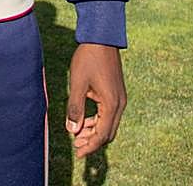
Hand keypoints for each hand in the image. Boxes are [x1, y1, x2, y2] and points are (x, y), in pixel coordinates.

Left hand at [66, 43, 125, 158]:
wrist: (101, 38)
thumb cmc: (88, 58)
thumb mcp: (77, 83)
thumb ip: (75, 108)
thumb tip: (72, 130)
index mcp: (111, 104)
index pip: (102, 134)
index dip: (89, 146)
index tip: (77, 153)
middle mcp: (119, 103)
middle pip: (108, 133)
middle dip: (92, 141)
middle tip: (76, 146)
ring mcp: (120, 98)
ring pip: (109, 124)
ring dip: (94, 131)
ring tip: (77, 134)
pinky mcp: (116, 93)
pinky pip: (108, 114)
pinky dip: (97, 120)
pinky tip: (84, 120)